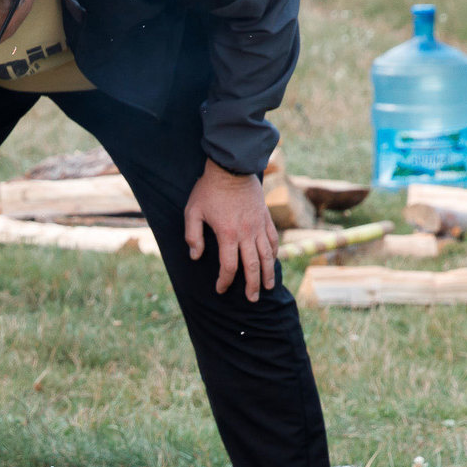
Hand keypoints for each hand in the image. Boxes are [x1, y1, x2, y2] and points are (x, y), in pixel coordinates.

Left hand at [183, 159, 278, 301]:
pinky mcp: (265, 217)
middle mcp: (246, 233)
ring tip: (267, 287)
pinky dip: (273, 253)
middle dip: (252, 285)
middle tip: (251, 299)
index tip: (220, 289)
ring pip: (267, 256)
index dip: (225, 281)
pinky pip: (273, 240)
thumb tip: (195, 256)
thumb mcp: (192, 211)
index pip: (229, 266)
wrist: (231, 168)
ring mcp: (258, 226)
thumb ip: (193, 236)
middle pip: (252, 266)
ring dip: (268, 274)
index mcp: (227, 234)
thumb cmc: (208, 189)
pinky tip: (272, 262)